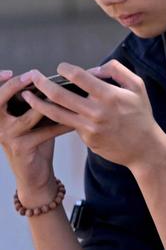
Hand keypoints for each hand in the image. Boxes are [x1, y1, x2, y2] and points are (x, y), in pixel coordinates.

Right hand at [0, 70, 72, 206]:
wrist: (33, 176)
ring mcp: (8, 135)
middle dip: (16, 86)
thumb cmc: (34, 145)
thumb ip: (35, 106)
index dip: (1, 82)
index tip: (11, 72)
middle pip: (0, 99)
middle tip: (32, 76)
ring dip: (47, 104)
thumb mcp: (30, 123)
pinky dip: (61, 125)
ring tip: (62, 95)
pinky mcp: (22, 147)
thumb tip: (54, 86)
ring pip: (29, 115)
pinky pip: (45, 132)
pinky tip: (74, 122)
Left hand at [22, 61, 165, 171]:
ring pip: (56, 113)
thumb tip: (94, 69)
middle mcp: (97, 111)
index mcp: (109, 95)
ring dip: (37, 103)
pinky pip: (70, 125)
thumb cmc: (142, 116)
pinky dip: (61, 118)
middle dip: (42, 83)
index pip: (78, 76)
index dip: (65, 69)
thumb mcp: (138, 87)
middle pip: (59, 94)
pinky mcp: (87, 139)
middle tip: (33, 76)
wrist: (146, 149)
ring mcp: (90, 127)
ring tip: (27, 96)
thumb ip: (116, 70)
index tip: (61, 68)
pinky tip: (53, 113)